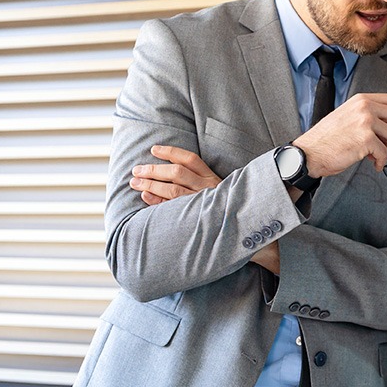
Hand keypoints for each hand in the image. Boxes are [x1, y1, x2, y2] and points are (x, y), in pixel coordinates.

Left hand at [129, 145, 280, 274]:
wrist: (251, 237)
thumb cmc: (232, 212)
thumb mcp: (221, 192)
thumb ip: (202, 183)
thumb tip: (176, 174)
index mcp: (214, 179)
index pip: (190, 159)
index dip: (171, 152)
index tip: (154, 149)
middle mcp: (209, 189)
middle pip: (177, 173)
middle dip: (154, 169)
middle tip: (136, 169)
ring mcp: (204, 205)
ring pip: (173, 190)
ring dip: (151, 185)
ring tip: (134, 182)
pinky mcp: (199, 220)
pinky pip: (174, 209)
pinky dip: (157, 203)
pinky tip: (145, 198)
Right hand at [293, 93, 386, 175]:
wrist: (310, 153)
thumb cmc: (325, 139)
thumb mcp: (346, 115)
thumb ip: (366, 114)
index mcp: (361, 100)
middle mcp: (364, 107)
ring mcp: (365, 122)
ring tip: (376, 155)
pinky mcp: (366, 139)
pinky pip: (384, 153)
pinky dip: (381, 162)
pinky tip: (374, 163)